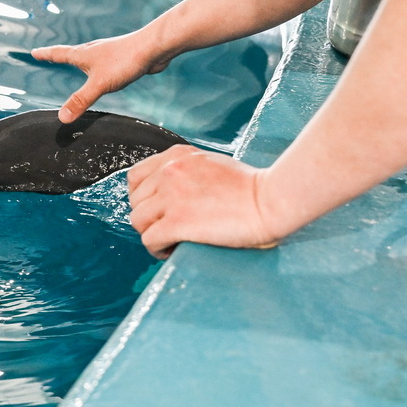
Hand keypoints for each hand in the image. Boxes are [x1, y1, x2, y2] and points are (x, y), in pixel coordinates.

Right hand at [31, 31, 171, 122]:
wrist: (154, 47)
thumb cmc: (125, 61)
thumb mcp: (99, 85)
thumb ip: (81, 100)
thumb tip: (62, 117)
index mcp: (84, 54)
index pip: (59, 54)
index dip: (46, 54)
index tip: (34, 52)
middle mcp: (94, 50)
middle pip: (73, 52)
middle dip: (61, 55)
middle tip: (51, 55)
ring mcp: (109, 53)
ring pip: (90, 56)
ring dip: (81, 59)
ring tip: (79, 61)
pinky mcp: (122, 57)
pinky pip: (105, 62)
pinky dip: (99, 65)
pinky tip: (107, 69)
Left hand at [127, 145, 279, 258]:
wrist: (271, 200)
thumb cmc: (251, 186)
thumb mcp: (210, 164)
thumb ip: (185, 172)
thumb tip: (167, 192)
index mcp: (176, 157)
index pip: (135, 177)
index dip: (142, 197)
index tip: (155, 209)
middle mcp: (169, 172)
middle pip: (135, 202)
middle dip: (148, 217)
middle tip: (166, 228)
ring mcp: (170, 196)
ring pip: (138, 221)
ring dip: (151, 234)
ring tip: (170, 241)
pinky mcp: (176, 222)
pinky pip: (149, 240)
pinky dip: (157, 249)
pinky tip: (172, 250)